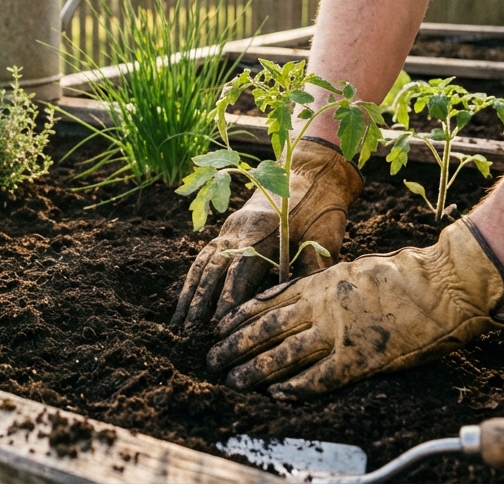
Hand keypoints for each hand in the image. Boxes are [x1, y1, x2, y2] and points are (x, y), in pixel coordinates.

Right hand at [170, 138, 361, 330]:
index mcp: (262, 232)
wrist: (311, 171)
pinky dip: (194, 280)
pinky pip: (204, 256)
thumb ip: (309, 272)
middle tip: (189, 333)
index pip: (239, 272)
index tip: (219, 326)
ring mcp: (230, 229)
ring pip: (202, 264)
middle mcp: (238, 231)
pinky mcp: (228, 230)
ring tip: (178, 323)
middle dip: (199, 303)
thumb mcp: (325, 238)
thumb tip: (298, 306)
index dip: (228, 299)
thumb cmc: (323, 207)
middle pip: (212, 270)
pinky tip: (186, 298)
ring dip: (189, 294)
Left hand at [207, 217, 503, 398]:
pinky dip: (295, 388)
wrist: (442, 285)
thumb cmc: (404, 274)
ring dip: (255, 370)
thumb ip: (324, 284)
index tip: (221, 327)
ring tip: (234, 380)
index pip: (267, 301)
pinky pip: (319, 379)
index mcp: (320, 283)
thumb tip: (299, 296)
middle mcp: (322, 308)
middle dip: (236, 345)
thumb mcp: (352, 269)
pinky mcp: (360, 359)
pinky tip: (278, 394)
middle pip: (266, 329)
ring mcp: (339, 334)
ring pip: (284, 355)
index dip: (240, 317)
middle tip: (214, 358)